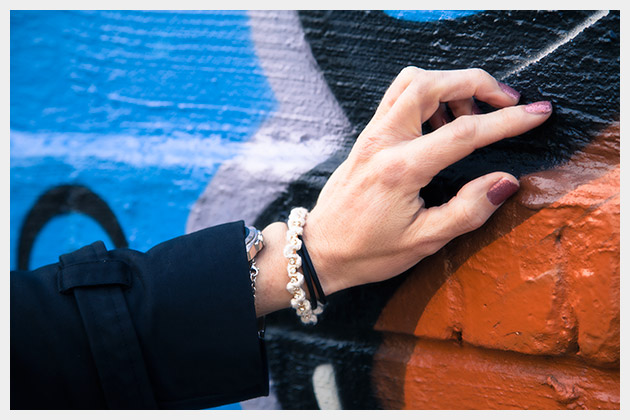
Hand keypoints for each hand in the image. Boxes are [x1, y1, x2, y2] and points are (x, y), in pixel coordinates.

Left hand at [302, 67, 551, 294]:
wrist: (320, 249)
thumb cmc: (368, 251)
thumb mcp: (424, 242)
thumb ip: (468, 210)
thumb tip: (505, 181)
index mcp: (400, 170)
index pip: (463, 132)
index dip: (507, 120)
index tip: (537, 114)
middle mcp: (382, 142)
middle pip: (430, 84)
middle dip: (476, 83)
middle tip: (506, 101)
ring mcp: (371, 135)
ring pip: (411, 82)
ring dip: (449, 86)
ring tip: (471, 115)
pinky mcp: (367, 137)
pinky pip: (398, 97)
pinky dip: (427, 95)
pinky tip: (441, 124)